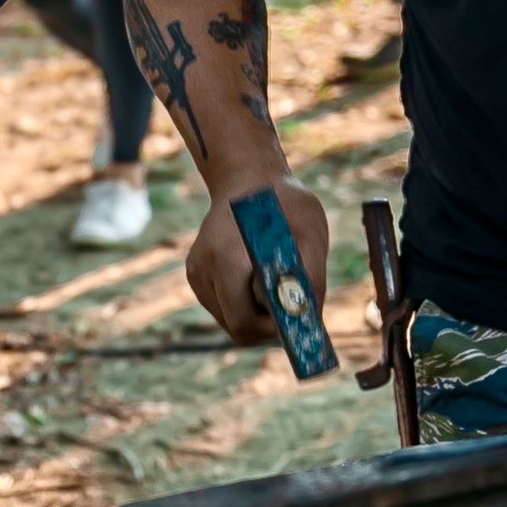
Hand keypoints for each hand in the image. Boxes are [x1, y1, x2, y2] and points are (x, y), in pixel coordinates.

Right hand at [187, 177, 329, 346]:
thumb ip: (310, 277)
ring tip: (272, 283)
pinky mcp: (196, 276)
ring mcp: (197, 274)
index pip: (244, 320)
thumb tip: (310, 320)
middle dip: (266, 324)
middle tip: (288, 302)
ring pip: (230, 320)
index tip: (292, 312)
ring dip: (255, 314)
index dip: (272, 326)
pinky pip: (224, 307)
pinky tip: (255, 276)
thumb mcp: (310, 233)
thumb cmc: (284, 204)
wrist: (248, 180)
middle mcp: (203, 268)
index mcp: (226, 256)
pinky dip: (243, 303)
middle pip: (237, 327)